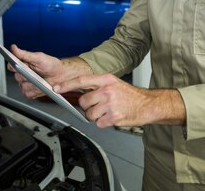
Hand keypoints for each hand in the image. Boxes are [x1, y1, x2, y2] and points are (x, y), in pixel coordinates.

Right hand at [8, 45, 92, 99]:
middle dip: (26, 76)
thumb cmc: (50, 64)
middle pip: (17, 77)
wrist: (60, 74)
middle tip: (33, 73)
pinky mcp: (30, 92)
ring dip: (31, 84)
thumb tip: (13, 48)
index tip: (16, 66)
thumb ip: (25, 54)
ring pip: (22, 86)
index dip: (13, 66)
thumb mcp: (38, 57)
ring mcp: (26, 84)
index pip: (11, 66)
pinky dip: (34, 91)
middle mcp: (22, 74)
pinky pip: (27, 94)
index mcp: (22, 64)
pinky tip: (40, 87)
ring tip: (40, 81)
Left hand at [55, 74, 185, 127]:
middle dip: (88, 106)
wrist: (148, 105)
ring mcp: (110, 104)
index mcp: (106, 79)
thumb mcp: (115, 83)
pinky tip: (112, 118)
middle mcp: (107, 90)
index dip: (67, 85)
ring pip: (89, 114)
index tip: (56, 87)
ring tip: (108, 112)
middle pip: (84, 101)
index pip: (82, 80)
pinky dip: (103, 123)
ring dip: (96, 116)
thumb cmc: (131, 96)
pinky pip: (98, 123)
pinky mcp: (113, 117)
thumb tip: (81, 91)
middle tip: (99, 106)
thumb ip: (98, 86)